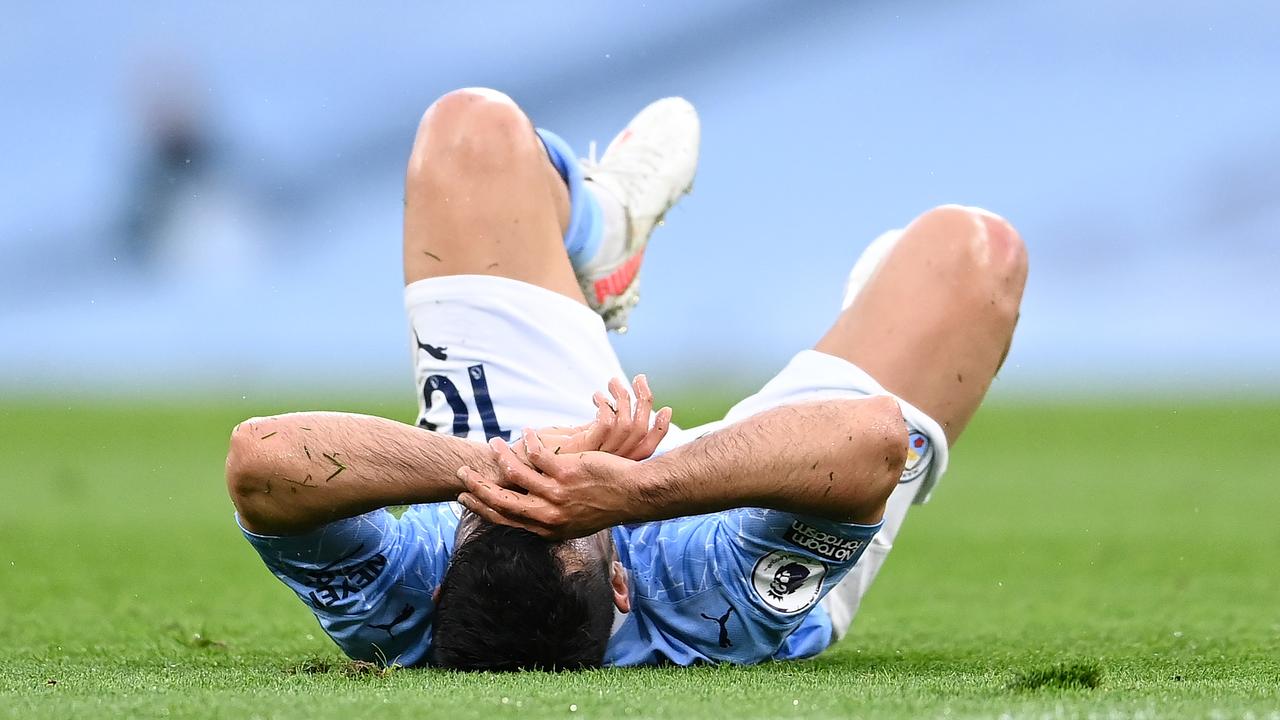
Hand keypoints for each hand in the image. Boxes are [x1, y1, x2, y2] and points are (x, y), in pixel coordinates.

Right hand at [456, 428, 650, 539]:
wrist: (633, 495)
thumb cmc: (605, 506)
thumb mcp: (574, 523)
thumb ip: (550, 520)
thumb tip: (530, 517)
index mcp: (546, 529)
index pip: (503, 519)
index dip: (481, 507)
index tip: (465, 496)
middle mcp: (547, 515)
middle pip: (501, 500)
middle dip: (477, 485)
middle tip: (462, 472)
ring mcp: (556, 494)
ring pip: (515, 473)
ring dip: (501, 456)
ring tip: (493, 444)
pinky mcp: (567, 472)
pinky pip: (537, 455)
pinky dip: (528, 442)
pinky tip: (526, 433)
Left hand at [508, 375, 671, 465]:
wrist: (517, 469)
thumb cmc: (542, 456)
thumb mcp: (576, 446)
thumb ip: (593, 434)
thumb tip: (610, 412)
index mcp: (614, 463)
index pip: (648, 448)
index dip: (661, 429)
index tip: (667, 409)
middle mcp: (610, 463)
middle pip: (644, 432)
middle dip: (646, 401)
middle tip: (640, 378)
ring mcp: (599, 459)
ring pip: (629, 424)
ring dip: (624, 396)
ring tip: (613, 382)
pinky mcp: (584, 452)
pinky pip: (608, 422)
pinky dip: (606, 404)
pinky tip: (596, 396)